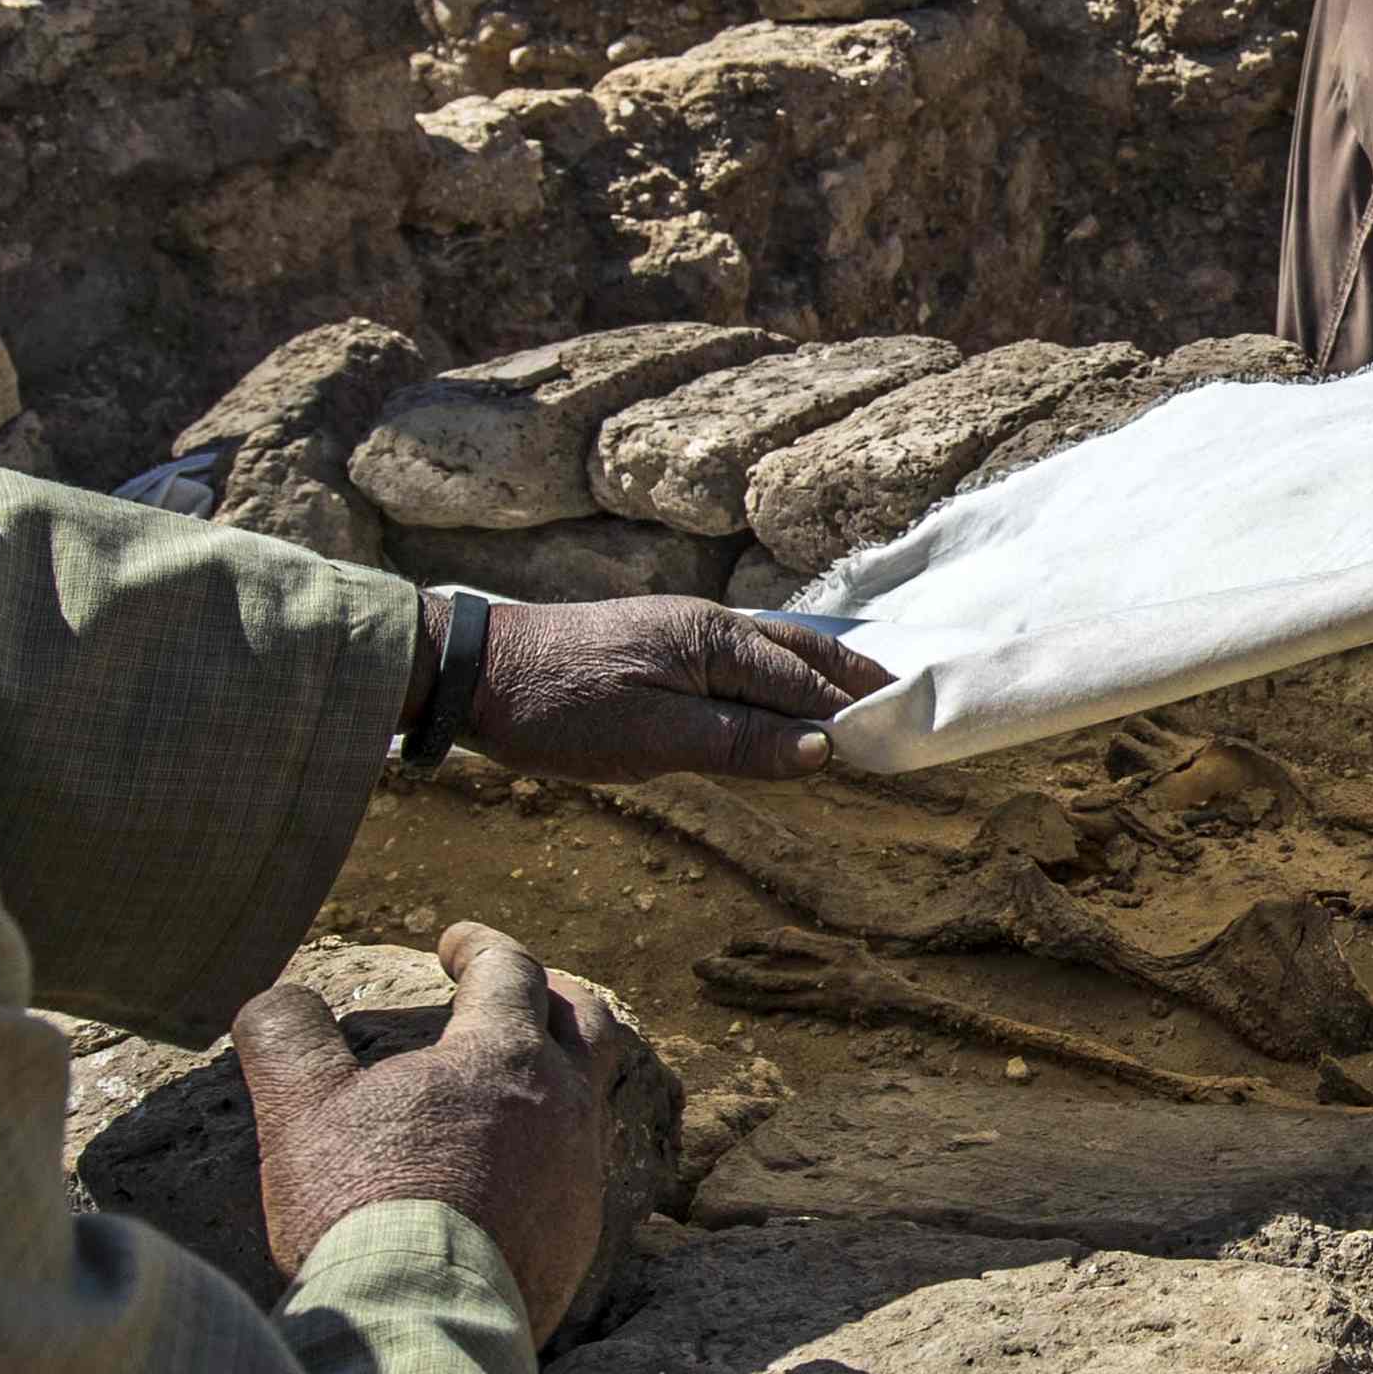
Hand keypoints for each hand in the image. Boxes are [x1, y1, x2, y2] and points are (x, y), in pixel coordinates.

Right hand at [234, 921, 613, 1325]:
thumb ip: (287, 1036)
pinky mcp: (579, 1240)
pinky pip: (578, 1176)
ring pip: (588, 1101)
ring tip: (515, 1088)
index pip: (508, 970)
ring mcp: (580, 1176)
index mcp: (503, 1057)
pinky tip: (513, 1179)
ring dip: (555, 1080)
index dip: (480, 946)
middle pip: (584, 1023)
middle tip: (519, 992)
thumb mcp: (299, 1107)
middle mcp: (562, 1107)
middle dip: (551, 995)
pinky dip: (550, 1156)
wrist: (420, 1322)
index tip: (453, 943)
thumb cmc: (359, 1204)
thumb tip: (277, 999)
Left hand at [457, 596, 889, 781]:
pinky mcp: (655, 646)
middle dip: (851, 677)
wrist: (471, 671)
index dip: (851, 711)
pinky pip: (738, 659)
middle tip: (901, 699)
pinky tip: (776, 692)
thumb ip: (739, 742)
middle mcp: (706, 625)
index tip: (900, 735)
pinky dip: (776, 675)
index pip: (802, 682)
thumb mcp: (650, 737)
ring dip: (817, 673)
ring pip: (769, 650)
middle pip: (799, 651)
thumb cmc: (557, 707)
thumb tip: (823, 748)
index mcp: (713, 641)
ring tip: (856, 693)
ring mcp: (679, 631)